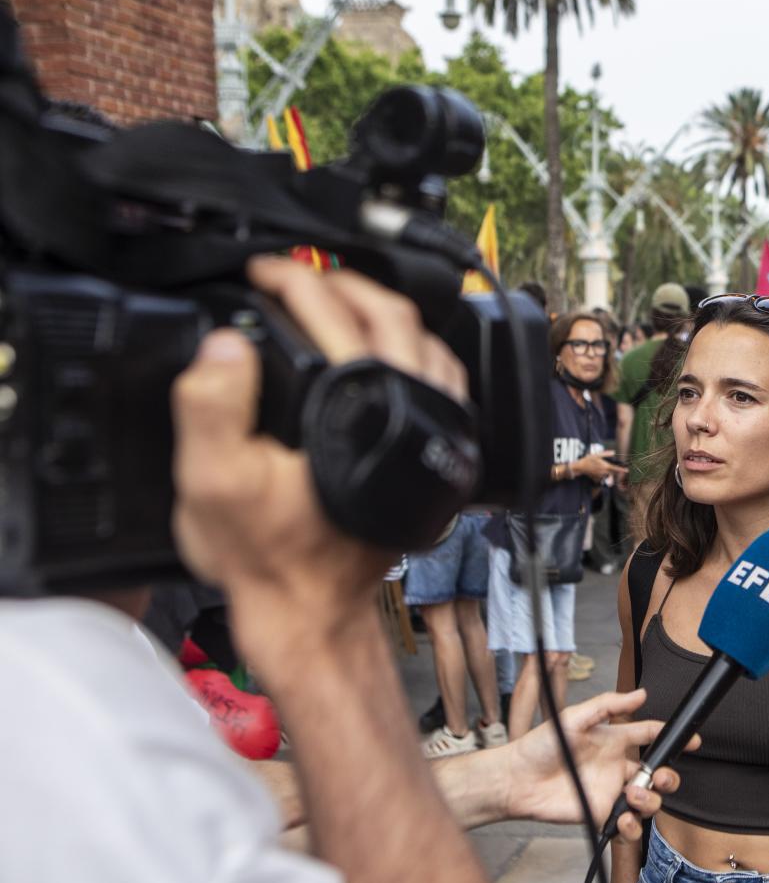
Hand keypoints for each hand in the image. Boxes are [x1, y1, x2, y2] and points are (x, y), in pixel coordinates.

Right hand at [171, 257, 467, 669]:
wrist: (312, 612)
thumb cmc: (271, 556)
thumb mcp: (214, 480)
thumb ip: (213, 405)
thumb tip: (224, 344)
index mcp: (360, 407)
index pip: (329, 311)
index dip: (288, 279)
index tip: (260, 271)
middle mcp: (410, 412)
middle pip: (392, 314)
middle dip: (343, 281)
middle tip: (299, 275)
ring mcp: (433, 433)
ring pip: (428, 344)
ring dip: (385, 311)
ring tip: (341, 299)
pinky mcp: (438, 454)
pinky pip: (441, 381)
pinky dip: (414, 351)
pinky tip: (386, 355)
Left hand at [498, 689, 691, 840]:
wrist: (517, 780)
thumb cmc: (541, 745)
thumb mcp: (575, 717)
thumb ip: (609, 706)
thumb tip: (641, 693)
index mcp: (614, 741)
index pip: (650, 736)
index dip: (672, 737)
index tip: (692, 740)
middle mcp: (617, 767)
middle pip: (657, 774)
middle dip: (668, 776)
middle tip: (660, 777)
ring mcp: (611, 793)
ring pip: (649, 801)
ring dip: (650, 801)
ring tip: (633, 796)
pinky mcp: (602, 815)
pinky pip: (628, 825)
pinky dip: (633, 825)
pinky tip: (623, 817)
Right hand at [572, 450, 628, 481]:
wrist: (580, 467)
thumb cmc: (588, 459)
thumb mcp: (597, 454)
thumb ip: (606, 454)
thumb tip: (613, 452)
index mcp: (605, 466)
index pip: (616, 468)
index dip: (622, 469)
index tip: (627, 470)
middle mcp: (604, 472)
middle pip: (612, 472)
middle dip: (613, 470)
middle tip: (606, 465)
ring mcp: (601, 476)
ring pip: (607, 475)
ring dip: (606, 472)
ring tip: (599, 467)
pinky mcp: (597, 478)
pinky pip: (602, 477)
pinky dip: (601, 474)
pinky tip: (596, 470)